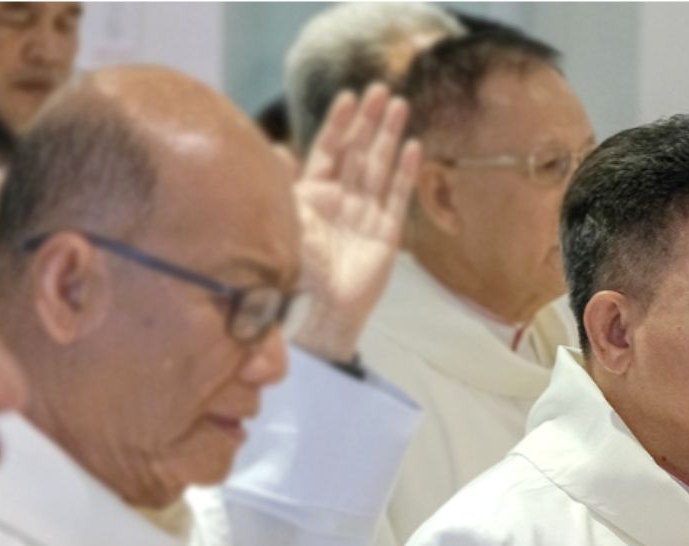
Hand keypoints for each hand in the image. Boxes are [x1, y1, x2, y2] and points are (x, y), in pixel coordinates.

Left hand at [291, 83, 423, 361]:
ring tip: (400, 105)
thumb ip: (283, 186)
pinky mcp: (386, 234)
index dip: (338, 124)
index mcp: (313, 195)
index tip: (348, 96)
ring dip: (389, 137)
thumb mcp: (283, 222)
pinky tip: (413, 146)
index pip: (328, 150)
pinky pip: (397, 197)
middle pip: (358, 152)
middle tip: (381, 89)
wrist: (317, 311)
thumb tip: (275, 149)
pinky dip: (405, 172)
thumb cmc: (293, 271)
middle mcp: (341, 200)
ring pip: (379, 168)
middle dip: (369, 121)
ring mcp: (365, 215)